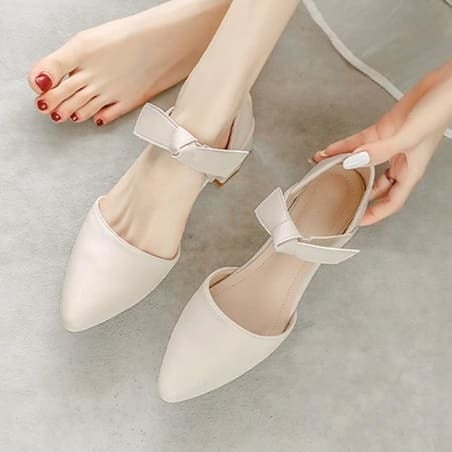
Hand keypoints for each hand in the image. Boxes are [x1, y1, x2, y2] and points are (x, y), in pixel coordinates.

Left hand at [312, 61, 451, 225]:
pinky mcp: (382, 130)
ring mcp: (388, 146)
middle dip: (356, 195)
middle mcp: (398, 162)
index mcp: (410, 172)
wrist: (445, 83)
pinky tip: (328, 151)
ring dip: (342, 168)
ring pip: (362, 164)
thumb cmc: (439, 111)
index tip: (357, 222)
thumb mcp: (408, 137)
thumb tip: (353, 161)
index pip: (391, 202)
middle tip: (336, 200)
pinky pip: (358, 143)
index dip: (375, 215)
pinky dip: (342, 148)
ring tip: (322, 172)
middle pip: (374, 187)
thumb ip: (379, 151)